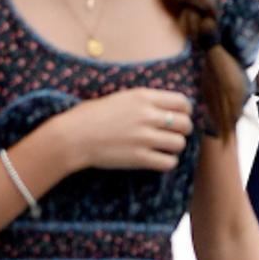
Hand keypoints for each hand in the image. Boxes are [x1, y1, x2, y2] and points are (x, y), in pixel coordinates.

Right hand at [63, 88, 194, 172]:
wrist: (73, 136)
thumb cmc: (91, 115)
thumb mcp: (120, 97)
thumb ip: (144, 101)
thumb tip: (164, 107)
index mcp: (143, 97)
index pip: (182, 102)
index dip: (184, 111)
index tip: (179, 116)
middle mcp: (148, 115)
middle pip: (185, 123)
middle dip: (182, 130)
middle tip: (172, 134)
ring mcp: (144, 137)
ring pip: (180, 143)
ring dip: (174, 147)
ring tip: (164, 148)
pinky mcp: (139, 158)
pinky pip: (169, 162)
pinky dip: (167, 162)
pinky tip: (158, 159)